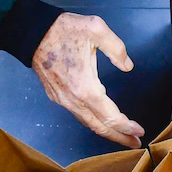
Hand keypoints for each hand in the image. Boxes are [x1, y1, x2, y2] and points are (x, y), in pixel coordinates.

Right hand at [32, 12, 145, 148]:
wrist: (31, 32)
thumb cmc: (62, 30)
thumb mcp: (96, 29)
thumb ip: (116, 48)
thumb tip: (127, 66)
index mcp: (85, 87)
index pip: (110, 116)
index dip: (126, 126)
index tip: (139, 131)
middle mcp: (73, 99)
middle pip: (99, 127)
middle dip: (119, 137)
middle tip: (135, 142)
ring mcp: (62, 99)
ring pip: (87, 122)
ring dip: (106, 131)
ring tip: (122, 134)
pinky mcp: (56, 96)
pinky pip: (77, 114)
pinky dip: (92, 121)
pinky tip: (101, 119)